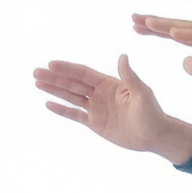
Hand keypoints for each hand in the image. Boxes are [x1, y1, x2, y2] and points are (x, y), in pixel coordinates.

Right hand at [34, 56, 191, 162]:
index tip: (51, 64)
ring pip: (71, 97)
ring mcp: (96, 108)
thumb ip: (130, 76)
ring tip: (36, 82)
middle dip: (54, 78)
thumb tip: (123, 56)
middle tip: (35, 72)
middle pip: (72, 83)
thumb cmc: (152, 113)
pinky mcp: (96, 123)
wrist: (156, 136)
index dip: (67, 69)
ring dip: (54, 90)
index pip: (83, 73)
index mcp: (109, 83)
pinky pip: (75, 115)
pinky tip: (48, 104)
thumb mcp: (142, 93)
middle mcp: (100, 94)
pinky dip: (62, 110)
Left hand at [133, 14, 191, 104]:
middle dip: (155, 23)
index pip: (179, 35)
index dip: (158, 31)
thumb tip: (182, 63)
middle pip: (179, 27)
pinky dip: (188, 34)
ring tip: (146, 22)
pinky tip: (172, 32)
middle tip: (132, 19)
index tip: (138, 29)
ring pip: (188, 29)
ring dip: (167, 25)